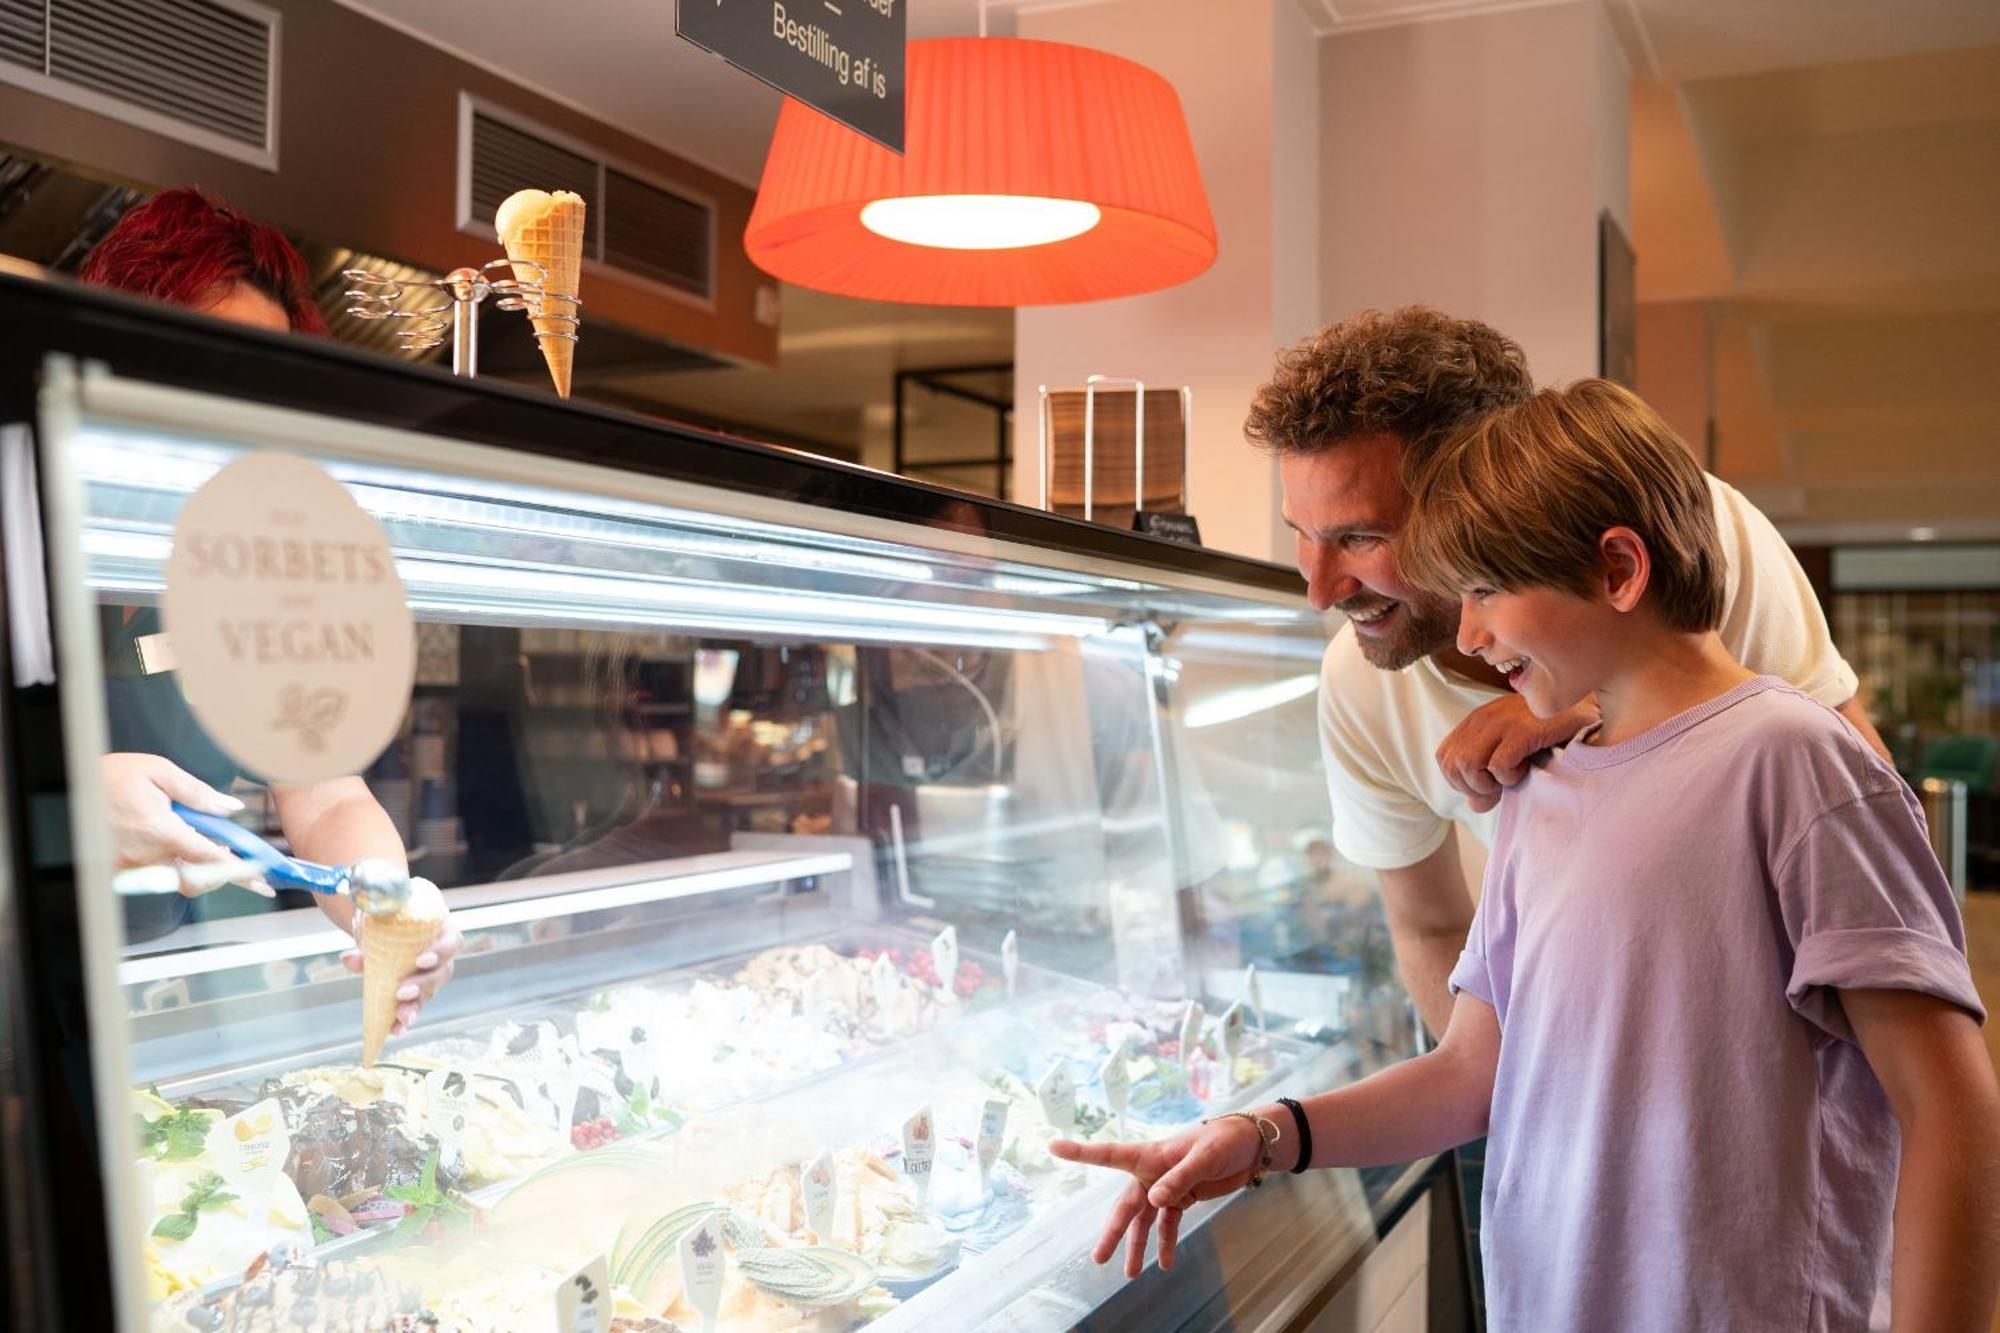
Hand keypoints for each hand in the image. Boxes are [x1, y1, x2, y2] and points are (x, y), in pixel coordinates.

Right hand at [102, 752, 267, 894]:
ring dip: (193, 868)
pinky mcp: (117, 871)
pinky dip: (166, 865)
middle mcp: (146, 855)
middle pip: (195, 880)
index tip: (260, 882)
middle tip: (225, 854)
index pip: (211, 859)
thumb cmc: (108, 776)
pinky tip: (165, 843)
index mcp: (161, 830)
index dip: (240, 872)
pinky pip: (152, 876)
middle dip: (217, 873)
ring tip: (194, 842)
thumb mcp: (157, 770)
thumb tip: (229, 808)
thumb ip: (197, 792)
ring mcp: (130, 867)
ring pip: (174, 880)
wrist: (68, 786)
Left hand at [341, 893, 459, 1036]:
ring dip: (416, 1006)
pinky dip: (404, 1021)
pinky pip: (416, 1008)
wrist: (384, 932)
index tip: (421, 960)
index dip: (441, 952)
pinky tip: (397, 1030)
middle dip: (423, 985)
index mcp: (441, 933)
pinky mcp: (419, 995)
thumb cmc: (391, 925)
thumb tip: (348, 958)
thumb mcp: (382, 927)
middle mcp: (442, 958)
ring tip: (402, 1017)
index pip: (452, 941)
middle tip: (402, 992)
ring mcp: (431, 978)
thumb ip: (368, 941)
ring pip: (430, 994)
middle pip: (442, 973)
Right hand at [1050, 1117, 1265, 1276]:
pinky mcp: (1183, 1197)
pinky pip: (1168, 1224)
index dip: (1081, 1152)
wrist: (1252, 1145)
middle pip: (1127, 1205)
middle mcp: (1153, 1172)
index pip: (1110, 1154)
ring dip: (1138, 1245)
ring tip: (1130, 1273)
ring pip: (1144, 1220)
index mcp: (1152, 1155)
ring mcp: (1166, 1186)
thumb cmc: (1226, 1140)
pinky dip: (1166, 1242)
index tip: (1054, 1146)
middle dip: (1113, 1232)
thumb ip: (1179, 1179)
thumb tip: (1153, 1201)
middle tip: (1098, 1258)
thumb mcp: (1205, 1157)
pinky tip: (1165, 1263)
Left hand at [1435, 693, 1596, 813]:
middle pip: (1451, 765)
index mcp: (1476, 722)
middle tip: (1499, 786)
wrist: (1584, 707)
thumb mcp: (1513, 751)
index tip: (1487, 786)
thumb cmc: (1549, 731)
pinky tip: (1526, 768)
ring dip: (1487, 783)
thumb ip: (1489, 778)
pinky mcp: (1523, 730)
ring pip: (1466, 764)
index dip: (1460, 781)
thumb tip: (1474, 805)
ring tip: (1511, 777)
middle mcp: (1483, 720)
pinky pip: (1498, 764)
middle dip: (1472, 786)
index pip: (1443, 758)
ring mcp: (1501, 723)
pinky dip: (1509, 777)